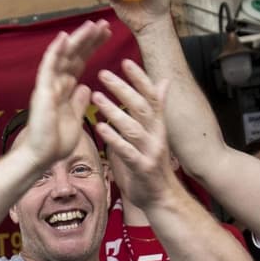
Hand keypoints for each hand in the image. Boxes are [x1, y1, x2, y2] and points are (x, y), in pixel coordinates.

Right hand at [18, 20, 111, 170]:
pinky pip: (48, 67)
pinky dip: (56, 51)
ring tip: (92, 24)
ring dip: (78, 39)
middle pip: (74, 55)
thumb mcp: (75, 119)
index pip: (81, 62)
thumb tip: (86, 87)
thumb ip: (79, 102)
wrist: (42, 157)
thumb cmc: (56, 142)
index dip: (93, 47)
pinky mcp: (42, 91)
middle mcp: (56, 83)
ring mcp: (48, 85)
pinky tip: (65, 37)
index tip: (107, 34)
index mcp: (65, 90)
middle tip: (104, 24)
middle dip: (90, 39)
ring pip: (64, 56)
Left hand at [92, 59, 176, 210]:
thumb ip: (155, 110)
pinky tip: (99, 127)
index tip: (126, 62)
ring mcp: (150, 152)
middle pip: (141, 107)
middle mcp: (157, 135)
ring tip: (97, 97)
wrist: (162, 198)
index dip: (140, 78)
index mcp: (159, 126)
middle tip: (103, 74)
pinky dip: (113, 138)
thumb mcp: (156, 134)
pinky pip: (126, 150)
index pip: (151, 96)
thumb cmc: (153, 165)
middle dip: (122, 89)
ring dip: (114, 110)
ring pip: (132, 126)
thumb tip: (162, 84)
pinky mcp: (142, 167)